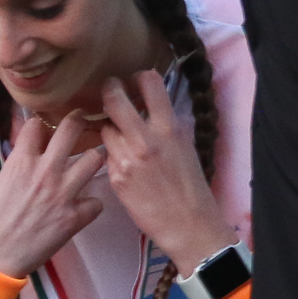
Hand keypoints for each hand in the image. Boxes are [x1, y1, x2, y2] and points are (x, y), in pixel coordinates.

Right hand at [0, 108, 108, 277]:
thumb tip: (28, 152)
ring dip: (93, 161)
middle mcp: (45, 172)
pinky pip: (97, 202)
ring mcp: (63, 193)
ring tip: (91, 163)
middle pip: (71, 130)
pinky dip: (91, 205)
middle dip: (79, 120)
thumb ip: (17, 166)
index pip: (36, 126)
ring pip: (94, 160)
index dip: (42, 124)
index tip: (48, 124)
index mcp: (20, 163)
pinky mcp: (75, 217)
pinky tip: (83, 208)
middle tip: (83, 120)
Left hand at [93, 73, 233, 273]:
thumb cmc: (191, 184)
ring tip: (118, 133)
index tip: (137, 78)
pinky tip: (121, 161)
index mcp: (170, 128)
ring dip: (109, 126)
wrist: (186, 221)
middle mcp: (146, 138)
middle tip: (110, 88)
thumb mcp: (186, 146)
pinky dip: (111, 152)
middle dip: (110, 90)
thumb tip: (153, 108)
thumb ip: (168, 126)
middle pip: (115, 100)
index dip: (141, 77)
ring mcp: (127, 157)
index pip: (151, 85)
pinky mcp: (115, 175)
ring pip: (106, 128)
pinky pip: (106, 154)